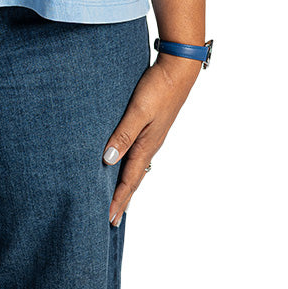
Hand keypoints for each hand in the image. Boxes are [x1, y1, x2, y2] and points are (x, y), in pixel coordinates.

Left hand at [102, 55, 201, 225]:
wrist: (178, 69)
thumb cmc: (158, 88)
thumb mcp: (138, 111)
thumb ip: (123, 134)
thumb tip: (108, 160)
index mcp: (146, 145)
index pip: (129, 180)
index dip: (119, 200)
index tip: (109, 219)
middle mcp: (150, 145)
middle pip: (134, 178)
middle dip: (123, 198)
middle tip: (113, 218)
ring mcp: (152, 136)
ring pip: (136, 166)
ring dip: (127, 183)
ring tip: (119, 197)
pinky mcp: (152, 125)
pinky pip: (139, 153)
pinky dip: (131, 165)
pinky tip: (126, 161)